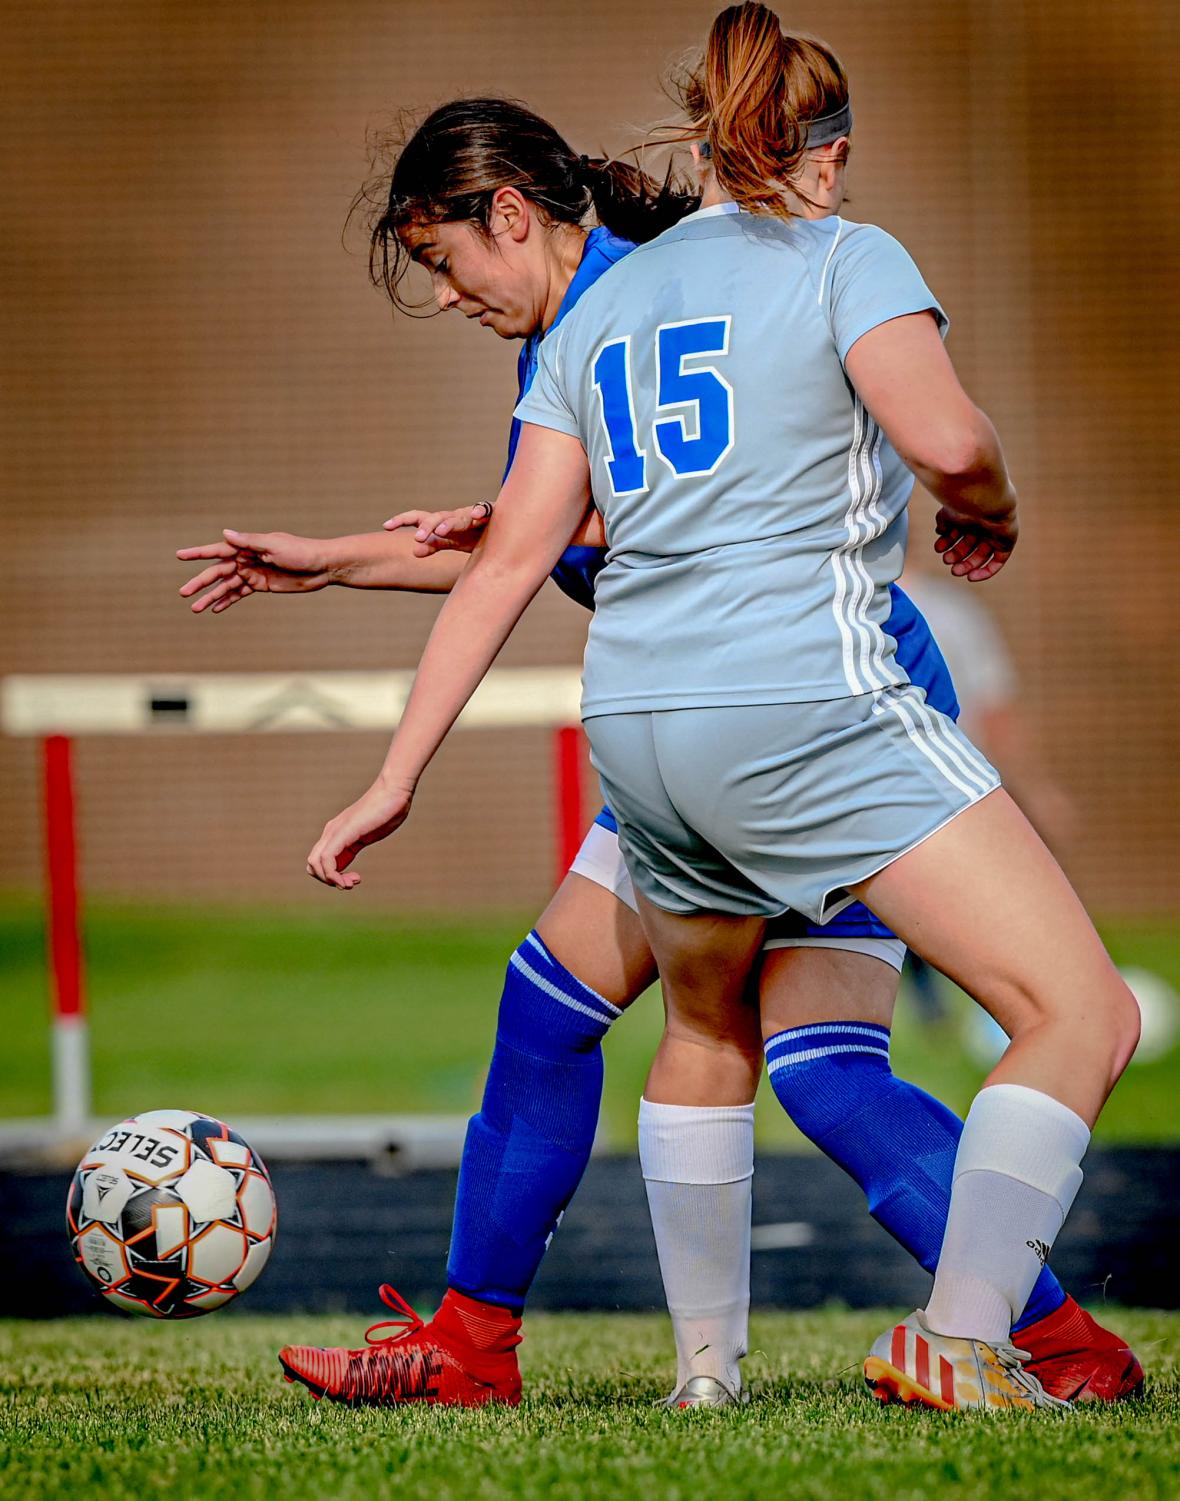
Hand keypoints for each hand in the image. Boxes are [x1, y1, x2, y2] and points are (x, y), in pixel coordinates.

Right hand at [177, 530, 333, 613]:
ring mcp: (253, 572)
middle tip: (184, 593)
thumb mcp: (274, 545)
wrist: (322, 566)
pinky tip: (214, 609)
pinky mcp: (261, 585)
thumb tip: (225, 533)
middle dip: (201, 582)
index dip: (198, 553)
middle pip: (218, 572)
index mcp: (247, 546)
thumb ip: (249, 542)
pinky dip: (228, 601)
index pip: (217, 550)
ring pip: (227, 586)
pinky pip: (240, 594)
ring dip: (211, 596)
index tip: (179, 556)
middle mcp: (246, 558)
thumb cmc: (300, 551)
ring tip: (195, 608)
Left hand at [306, 777, 414, 889]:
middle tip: (352, 883)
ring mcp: (335, 831)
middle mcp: (331, 832)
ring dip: (331, 880)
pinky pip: (327, 858)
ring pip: (315, 864)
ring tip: (352, 882)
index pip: (320, 861)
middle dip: (329, 881)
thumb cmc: (387, 810)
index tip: (355, 879)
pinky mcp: (343, 832)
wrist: (394, 791)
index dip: (332, 876)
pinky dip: (333, 875)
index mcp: (336, 833)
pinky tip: (350, 879)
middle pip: (312, 865)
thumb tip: (354, 849)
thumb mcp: (368, 833)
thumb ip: (357, 843)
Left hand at [384, 504, 492, 555]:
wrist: (500, 529)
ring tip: (441, 531)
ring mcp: (470, 514)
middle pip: (436, 517)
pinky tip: (477, 516)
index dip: (402, 520)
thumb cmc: (473, 534)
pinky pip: (484, 510)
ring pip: (457, 517)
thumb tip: (414, 552)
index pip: (418, 518)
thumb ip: (434, 545)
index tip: (386, 527)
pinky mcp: (489, 513)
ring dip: (448, 523)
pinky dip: (480, 511)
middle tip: (418, 537)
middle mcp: (453, 516)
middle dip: (427, 527)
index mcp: (442, 523)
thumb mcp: (451, 542)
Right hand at [933, 504, 1017, 580]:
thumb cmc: (965, 504)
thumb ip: (943, 522)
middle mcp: (982, 526)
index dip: (947, 543)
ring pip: (981, 556)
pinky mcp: (1006, 542)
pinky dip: (987, 571)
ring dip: (967, 565)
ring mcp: (994, 534)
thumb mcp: (948, 513)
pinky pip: (998, 561)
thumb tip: (940, 532)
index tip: (938, 548)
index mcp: (969, 517)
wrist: (985, 500)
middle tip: (947, 561)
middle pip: (968, 547)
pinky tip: (971, 576)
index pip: (957, 534)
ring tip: (955, 571)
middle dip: (956, 556)